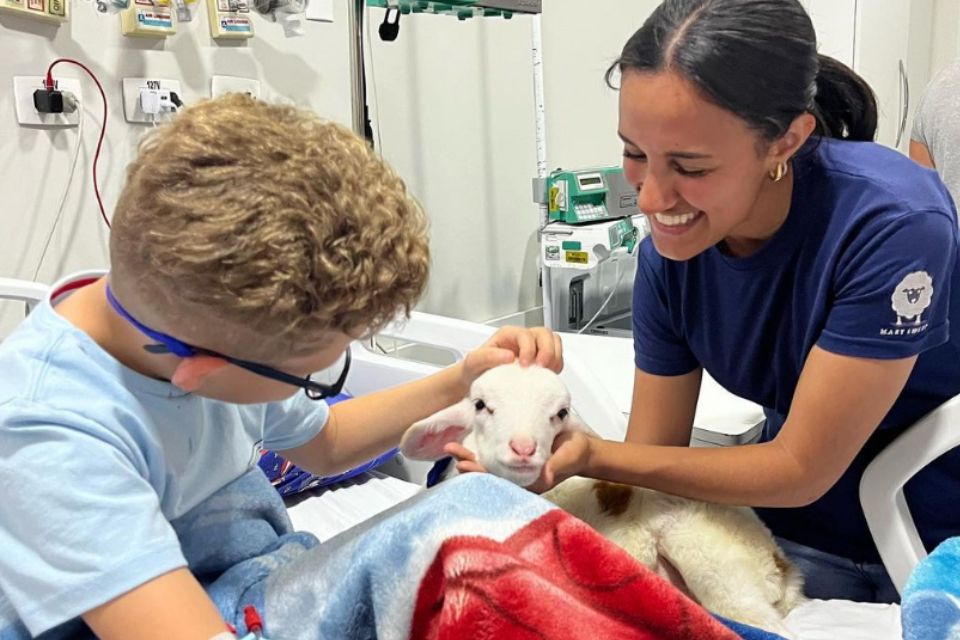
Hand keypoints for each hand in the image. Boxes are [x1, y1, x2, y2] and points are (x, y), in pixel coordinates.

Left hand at [444, 431, 593, 494]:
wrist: (582, 448)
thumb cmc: (576, 453)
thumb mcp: (568, 457)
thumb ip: (556, 466)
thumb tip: (545, 476)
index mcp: (530, 481)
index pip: (499, 480)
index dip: (480, 473)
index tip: (464, 465)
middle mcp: (519, 477)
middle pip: (488, 474)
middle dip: (469, 464)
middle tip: (452, 452)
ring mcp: (517, 468)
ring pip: (489, 465)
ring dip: (471, 456)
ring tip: (452, 448)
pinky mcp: (517, 457)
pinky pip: (496, 455)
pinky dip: (482, 449)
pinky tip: (468, 441)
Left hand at [460, 326, 563, 387]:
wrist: (478, 383)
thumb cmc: (476, 370)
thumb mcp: (474, 362)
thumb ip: (487, 356)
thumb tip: (509, 356)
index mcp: (508, 335)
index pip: (526, 334)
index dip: (528, 348)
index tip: (524, 364)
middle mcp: (523, 339)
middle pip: (545, 334)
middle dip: (547, 351)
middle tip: (541, 368)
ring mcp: (534, 348)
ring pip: (554, 342)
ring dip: (554, 357)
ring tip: (546, 373)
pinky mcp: (541, 361)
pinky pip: (557, 357)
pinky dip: (556, 366)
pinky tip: (547, 376)